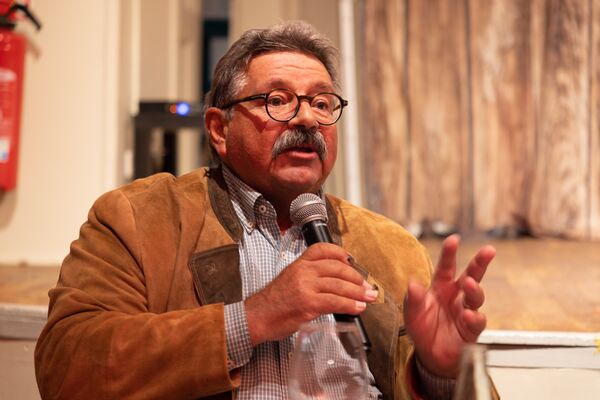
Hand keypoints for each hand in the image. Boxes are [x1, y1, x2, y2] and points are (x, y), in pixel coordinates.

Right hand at [245, 243, 377, 344]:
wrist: (257, 317)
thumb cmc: (273, 303)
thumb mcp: (289, 279)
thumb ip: (308, 276)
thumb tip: (333, 282)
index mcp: (299, 263)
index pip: (323, 249)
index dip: (341, 253)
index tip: (352, 261)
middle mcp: (303, 271)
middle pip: (338, 268)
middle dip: (357, 278)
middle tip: (367, 286)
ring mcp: (306, 286)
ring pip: (340, 285)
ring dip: (358, 292)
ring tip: (368, 297)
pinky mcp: (309, 303)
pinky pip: (336, 301)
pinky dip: (350, 305)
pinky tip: (357, 308)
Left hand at [404, 234, 494, 377]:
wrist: (430, 354)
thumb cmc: (422, 327)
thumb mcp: (411, 311)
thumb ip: (412, 298)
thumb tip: (412, 284)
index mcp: (441, 286)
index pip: (446, 266)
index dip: (450, 253)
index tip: (454, 239)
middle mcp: (456, 295)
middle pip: (472, 275)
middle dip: (480, 262)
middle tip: (488, 251)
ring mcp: (465, 310)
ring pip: (476, 296)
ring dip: (474, 289)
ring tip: (469, 284)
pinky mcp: (471, 329)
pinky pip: (476, 321)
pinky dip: (473, 318)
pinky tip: (468, 315)